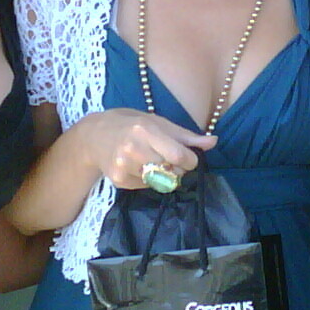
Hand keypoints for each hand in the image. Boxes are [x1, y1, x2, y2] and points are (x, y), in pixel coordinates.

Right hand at [72, 108, 216, 189]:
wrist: (95, 135)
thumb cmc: (131, 124)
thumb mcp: (158, 122)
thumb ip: (186, 136)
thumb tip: (214, 142)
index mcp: (146, 130)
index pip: (179, 156)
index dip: (189, 160)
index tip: (188, 158)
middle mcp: (133, 149)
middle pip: (171, 171)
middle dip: (177, 168)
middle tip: (168, 158)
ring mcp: (124, 166)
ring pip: (160, 181)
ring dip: (163, 175)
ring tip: (151, 160)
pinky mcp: (119, 181)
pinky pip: (146, 186)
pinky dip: (148, 180)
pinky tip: (138, 166)